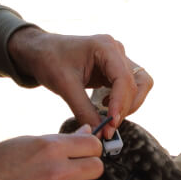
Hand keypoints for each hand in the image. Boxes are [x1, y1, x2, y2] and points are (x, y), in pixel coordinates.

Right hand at [0, 131, 103, 179]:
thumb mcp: (26, 142)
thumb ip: (60, 141)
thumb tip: (87, 133)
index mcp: (50, 148)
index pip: (94, 145)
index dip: (90, 148)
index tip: (84, 152)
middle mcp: (56, 172)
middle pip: (97, 168)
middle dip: (87, 168)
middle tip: (73, 169)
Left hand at [7, 27, 152, 137]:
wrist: (40, 51)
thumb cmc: (49, 61)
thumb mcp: (64, 86)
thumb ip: (83, 110)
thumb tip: (100, 133)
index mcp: (105, 46)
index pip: (123, 78)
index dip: (120, 104)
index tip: (111, 124)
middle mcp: (116, 50)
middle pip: (137, 83)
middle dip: (125, 108)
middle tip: (108, 128)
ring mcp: (118, 59)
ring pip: (139, 85)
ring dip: (129, 105)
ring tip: (109, 119)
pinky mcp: (115, 69)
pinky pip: (130, 88)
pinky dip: (123, 102)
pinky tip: (105, 108)